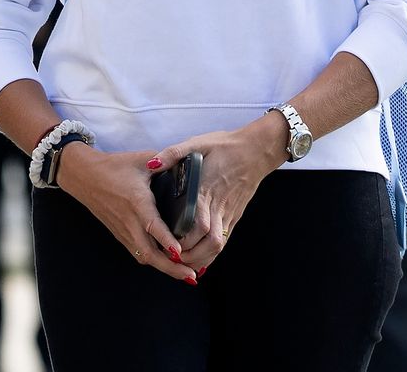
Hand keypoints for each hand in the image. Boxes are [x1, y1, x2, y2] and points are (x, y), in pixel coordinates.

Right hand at [55, 144, 198, 283]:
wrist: (85, 176)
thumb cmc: (114, 166)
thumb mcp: (142, 159)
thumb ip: (166, 161)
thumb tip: (188, 162)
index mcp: (137, 200)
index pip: (152, 224)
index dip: (166, 240)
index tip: (179, 253)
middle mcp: (130, 220)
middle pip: (148, 252)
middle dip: (170, 267)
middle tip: (191, 275)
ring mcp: (123, 230)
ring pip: (143, 256)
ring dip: (164, 268)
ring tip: (185, 274)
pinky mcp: (120, 234)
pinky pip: (137, 252)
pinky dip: (153, 261)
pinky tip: (167, 264)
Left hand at [148, 114, 287, 273]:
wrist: (255, 150)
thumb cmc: (224, 146)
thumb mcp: (196, 143)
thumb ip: (172, 154)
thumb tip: (152, 165)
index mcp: (206, 189)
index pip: (196, 224)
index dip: (182, 239)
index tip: (165, 245)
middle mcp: (218, 206)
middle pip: (207, 242)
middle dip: (189, 256)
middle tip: (170, 259)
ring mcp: (228, 213)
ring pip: (217, 245)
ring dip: (200, 258)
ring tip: (182, 262)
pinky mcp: (234, 216)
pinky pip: (224, 240)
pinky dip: (211, 253)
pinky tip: (199, 258)